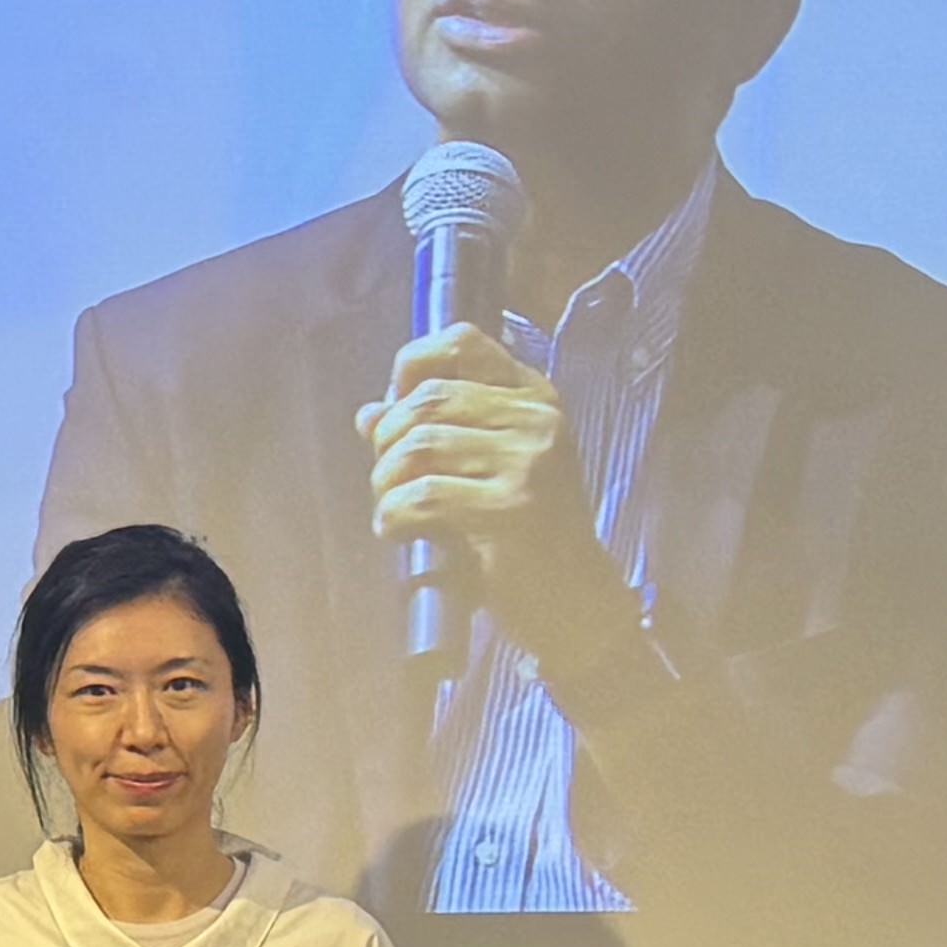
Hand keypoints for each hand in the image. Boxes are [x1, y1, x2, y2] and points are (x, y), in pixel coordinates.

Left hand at [356, 329, 641, 656]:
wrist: (578, 605)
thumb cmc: (530, 537)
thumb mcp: (489, 471)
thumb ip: (436, 434)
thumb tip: (368, 415)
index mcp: (535, 398)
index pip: (463, 341)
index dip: (412, 365)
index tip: (395, 410)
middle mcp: (536, 419)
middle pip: (428, 399)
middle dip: (388, 441)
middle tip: (387, 480)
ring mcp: (527, 462)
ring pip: (419, 446)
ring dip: (385, 481)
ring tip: (390, 509)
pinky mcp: (509, 509)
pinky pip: (421, 495)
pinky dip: (393, 515)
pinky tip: (397, 532)